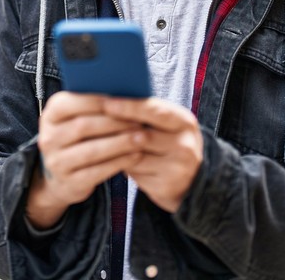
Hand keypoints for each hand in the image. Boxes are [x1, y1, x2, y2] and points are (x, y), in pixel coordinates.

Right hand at [26, 91, 143, 228]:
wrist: (62, 178)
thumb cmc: (78, 139)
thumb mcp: (76, 119)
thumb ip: (92, 106)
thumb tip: (123, 93)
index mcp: (50, 115)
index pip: (70, 104)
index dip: (97, 101)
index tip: (122, 100)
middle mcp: (49, 138)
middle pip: (83, 127)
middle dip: (114, 123)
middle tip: (139, 121)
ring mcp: (56, 162)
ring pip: (92, 150)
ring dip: (121, 143)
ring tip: (142, 137)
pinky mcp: (69, 182)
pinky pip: (98, 171)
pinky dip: (119, 162)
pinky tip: (135, 155)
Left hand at [103, 97, 203, 212]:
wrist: (193, 181)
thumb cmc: (170, 143)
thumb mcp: (168, 125)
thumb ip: (147, 113)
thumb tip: (111, 97)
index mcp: (184, 122)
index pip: (155, 110)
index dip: (129, 106)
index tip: (106, 103)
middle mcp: (184, 145)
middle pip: (142, 135)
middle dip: (115, 129)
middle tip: (91, 123)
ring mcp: (177, 168)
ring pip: (134, 155)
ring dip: (114, 149)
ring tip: (97, 140)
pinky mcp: (165, 187)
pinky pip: (134, 173)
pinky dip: (120, 165)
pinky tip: (109, 159)